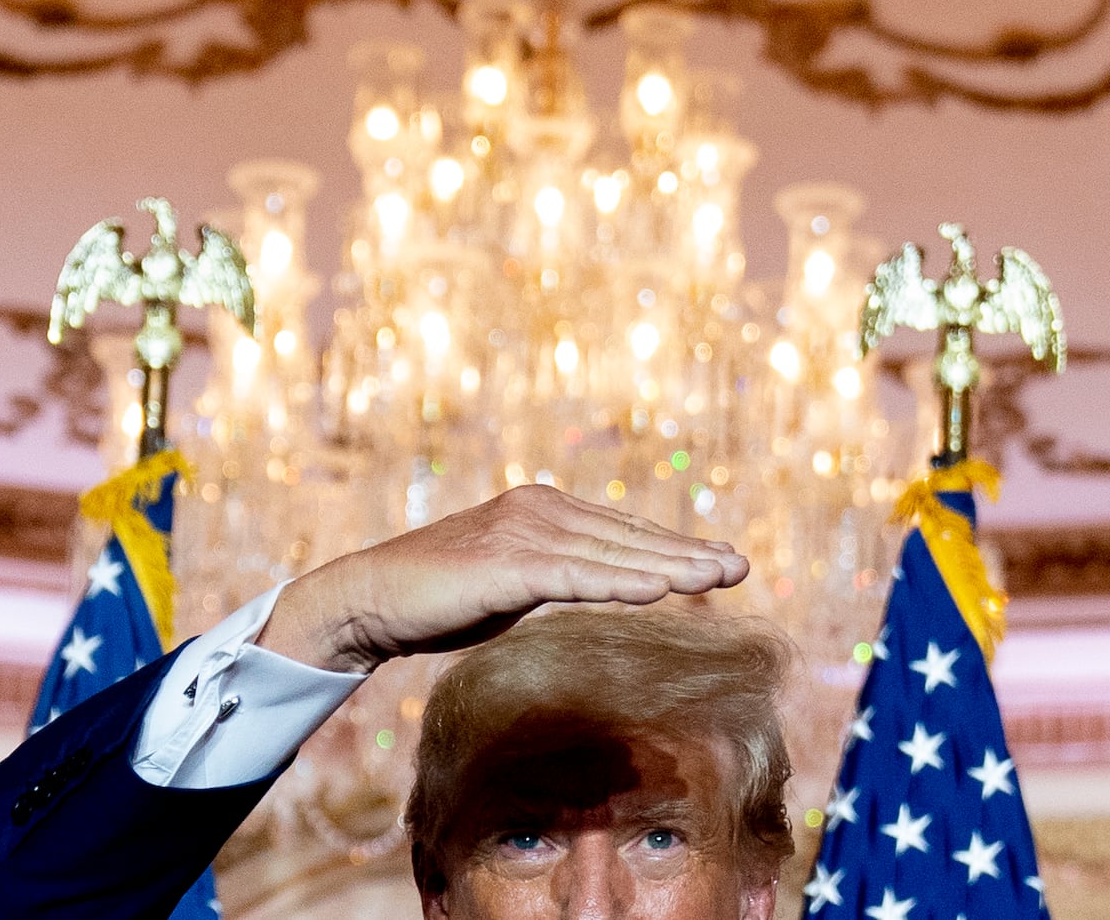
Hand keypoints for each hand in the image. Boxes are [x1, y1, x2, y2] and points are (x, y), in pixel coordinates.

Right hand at [255, 483, 748, 673]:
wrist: (370, 599)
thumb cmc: (441, 597)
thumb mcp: (515, 584)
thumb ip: (561, 578)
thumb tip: (608, 586)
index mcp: (542, 510)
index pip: (622, 531)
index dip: (672, 547)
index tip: (718, 561)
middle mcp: (538, 510)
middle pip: (627, 536)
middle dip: (686, 552)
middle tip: (740, 565)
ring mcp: (523, 532)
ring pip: (611, 552)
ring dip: (669, 565)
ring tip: (716, 576)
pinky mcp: (506, 563)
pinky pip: (576, 575)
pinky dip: (621, 582)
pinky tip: (659, 591)